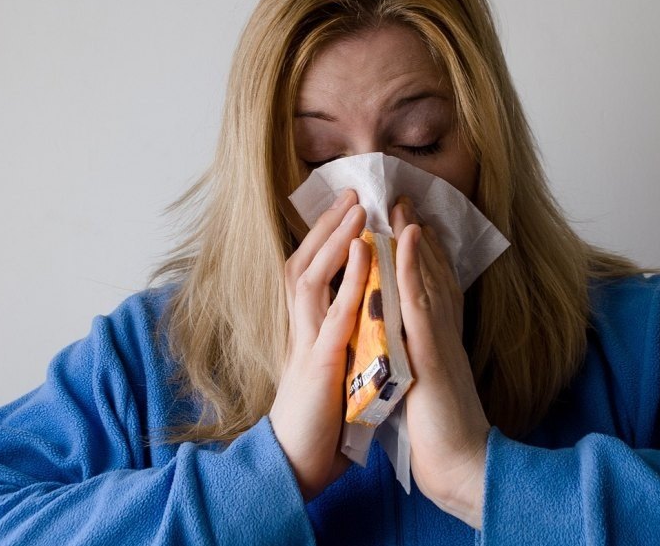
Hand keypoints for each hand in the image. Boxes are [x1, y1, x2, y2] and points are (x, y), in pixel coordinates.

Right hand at [269, 189, 368, 501]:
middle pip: (305, 263)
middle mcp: (301, 328)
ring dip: (334, 239)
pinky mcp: (320, 363)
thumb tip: (361, 316)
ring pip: (312, 277)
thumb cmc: (318, 422)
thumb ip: (340, 339)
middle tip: (351, 192)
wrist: (295, 467)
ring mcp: (308, 343)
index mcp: (305, 330)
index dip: (324, 241)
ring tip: (356, 207)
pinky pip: (335, 311)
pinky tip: (365, 250)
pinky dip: (350, 277)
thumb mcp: (329, 370)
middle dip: (326, 226)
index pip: (309, 273)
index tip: (346, 212)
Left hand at [389, 197, 489, 529]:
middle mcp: (442, 330)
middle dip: (417, 235)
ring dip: (414, 238)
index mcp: (439, 338)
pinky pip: (420, 299)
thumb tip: (403, 342)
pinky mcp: (431, 350)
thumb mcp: (427, 382)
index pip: (431, 286)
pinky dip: (414, 265)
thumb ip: (419, 355)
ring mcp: (438, 337)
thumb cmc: (440, 431)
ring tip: (402, 203)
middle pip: (431, 273)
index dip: (421, 253)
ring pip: (426, 277)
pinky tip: (408, 238)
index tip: (409, 223)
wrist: (464, 467)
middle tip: (405, 199)